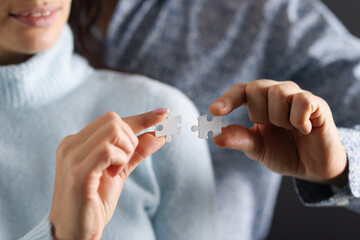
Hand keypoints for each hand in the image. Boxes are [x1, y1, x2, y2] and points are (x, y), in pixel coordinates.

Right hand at [50, 109, 166, 239]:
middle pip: (113, 120)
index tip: (164, 114)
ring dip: (125, 151)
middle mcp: (70, 144)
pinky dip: (120, 161)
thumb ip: (136, 152)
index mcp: (77, 142)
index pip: (112, 120)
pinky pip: (108, 151)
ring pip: (113, 131)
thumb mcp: (119, 171)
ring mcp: (71, 157)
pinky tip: (113, 175)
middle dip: (130, 139)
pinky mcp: (77, 173)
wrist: (74, 233)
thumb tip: (159, 134)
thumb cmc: (94, 201)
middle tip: (124, 162)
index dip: (141, 118)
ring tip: (115, 171)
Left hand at [209, 80, 347, 185]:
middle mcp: (276, 92)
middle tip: (273, 127)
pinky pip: (301, 101)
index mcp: (258, 101)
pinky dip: (298, 119)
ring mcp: (296, 95)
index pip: (240, 91)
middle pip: (256, 88)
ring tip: (290, 129)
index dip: (227, 99)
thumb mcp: (257, 148)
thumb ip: (239, 140)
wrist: (312, 167)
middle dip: (259, 114)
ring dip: (279, 119)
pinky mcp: (316, 104)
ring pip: (277, 93)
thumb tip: (216, 137)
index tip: (214, 112)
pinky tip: (303, 129)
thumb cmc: (282, 152)